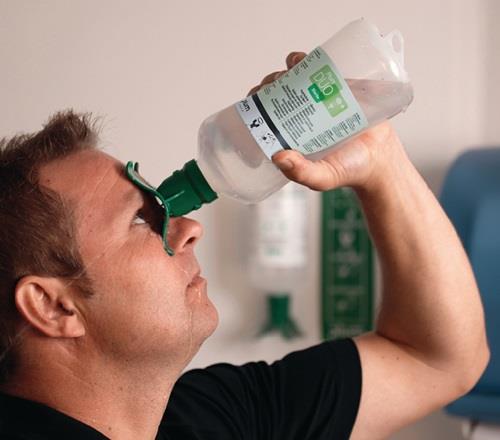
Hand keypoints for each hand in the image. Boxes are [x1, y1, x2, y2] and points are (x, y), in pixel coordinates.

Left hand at [248, 52, 407, 191]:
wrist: (382, 159)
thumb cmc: (348, 170)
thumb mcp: (322, 177)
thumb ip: (302, 173)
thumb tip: (278, 157)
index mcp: (291, 132)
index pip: (266, 114)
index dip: (256, 104)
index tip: (253, 100)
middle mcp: (303, 113)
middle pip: (277, 92)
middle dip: (268, 85)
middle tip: (269, 87)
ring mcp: (320, 97)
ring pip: (294, 76)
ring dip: (284, 71)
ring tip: (285, 73)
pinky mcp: (339, 85)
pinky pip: (319, 66)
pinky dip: (306, 60)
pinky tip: (299, 60)